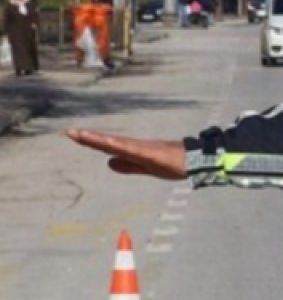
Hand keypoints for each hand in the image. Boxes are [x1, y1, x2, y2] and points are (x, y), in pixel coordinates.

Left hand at [66, 129, 186, 179]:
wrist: (196, 161)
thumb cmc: (174, 163)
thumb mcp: (145, 167)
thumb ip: (127, 165)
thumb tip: (108, 163)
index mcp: (133, 150)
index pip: (108, 145)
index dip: (91, 140)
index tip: (74, 135)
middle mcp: (136, 146)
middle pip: (109, 142)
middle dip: (90, 138)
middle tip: (70, 132)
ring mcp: (144, 149)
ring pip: (117, 143)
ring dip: (101, 140)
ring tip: (83, 136)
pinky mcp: (152, 153)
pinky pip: (133, 149)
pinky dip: (120, 146)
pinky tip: (109, 144)